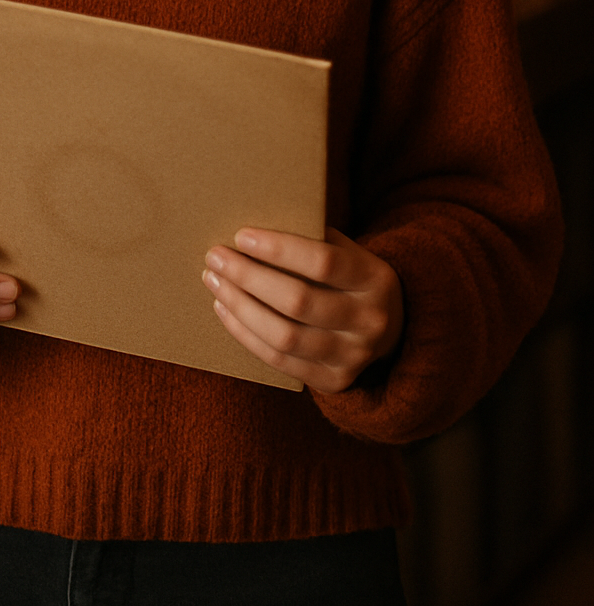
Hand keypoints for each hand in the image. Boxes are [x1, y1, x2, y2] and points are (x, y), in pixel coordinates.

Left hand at [202, 226, 402, 392]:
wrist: (390, 330)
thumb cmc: (350, 278)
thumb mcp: (347, 252)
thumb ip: (312, 239)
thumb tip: (255, 223)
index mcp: (375, 279)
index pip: (323, 263)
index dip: (279, 250)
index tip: (241, 236)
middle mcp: (369, 321)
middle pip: (299, 301)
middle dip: (249, 277)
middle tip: (215, 257)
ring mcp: (352, 357)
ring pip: (285, 336)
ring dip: (241, 307)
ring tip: (214, 282)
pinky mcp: (333, 382)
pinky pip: (279, 360)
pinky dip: (246, 334)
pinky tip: (225, 310)